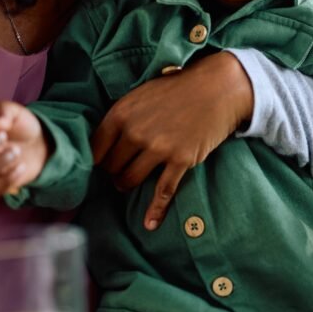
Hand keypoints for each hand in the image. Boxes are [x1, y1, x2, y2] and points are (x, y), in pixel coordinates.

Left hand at [91, 51, 253, 230]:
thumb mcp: (141, 94)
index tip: (100, 164)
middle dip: (113, 172)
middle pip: (111, 167)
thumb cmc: (178, 88)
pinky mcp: (181, 160)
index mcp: (122, 113)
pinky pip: (163, 192)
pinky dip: (156, 210)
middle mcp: (136, 132)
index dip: (96, 160)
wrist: (218, 87)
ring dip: (127, 184)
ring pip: (130, 180)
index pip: (95, 149)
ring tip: (129, 182)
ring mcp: (159, 148)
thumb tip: (103, 142)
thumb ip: (122, 117)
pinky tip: (150, 224)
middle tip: (117, 171)